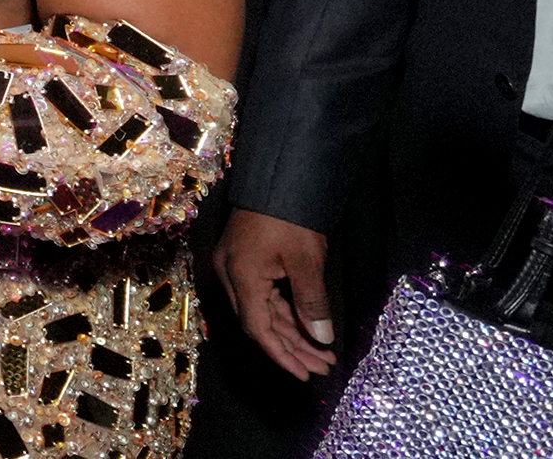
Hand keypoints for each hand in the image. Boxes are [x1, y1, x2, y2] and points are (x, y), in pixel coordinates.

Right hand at [213, 208, 336, 379]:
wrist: (278, 178)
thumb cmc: (290, 218)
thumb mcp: (307, 262)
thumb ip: (312, 303)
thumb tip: (321, 339)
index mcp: (241, 276)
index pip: (257, 328)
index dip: (281, 355)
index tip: (305, 373)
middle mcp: (231, 275)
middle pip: (258, 323)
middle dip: (291, 348)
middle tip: (321, 367)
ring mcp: (235, 267)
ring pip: (261, 311)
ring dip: (290, 333)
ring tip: (321, 353)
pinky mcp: (244, 261)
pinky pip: (262, 296)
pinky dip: (284, 314)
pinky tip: (305, 327)